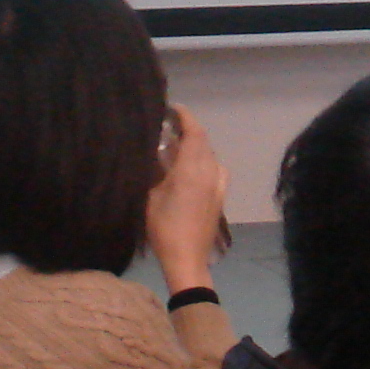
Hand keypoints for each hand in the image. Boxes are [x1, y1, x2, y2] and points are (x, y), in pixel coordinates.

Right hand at [144, 107, 229, 293]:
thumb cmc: (163, 228)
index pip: (194, 133)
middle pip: (204, 142)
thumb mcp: (149, 196)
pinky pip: (216, 169)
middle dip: (189, 130)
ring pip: (210, 155)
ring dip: (197, 146)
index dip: (185, 117)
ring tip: (178, 147)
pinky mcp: (220, 197)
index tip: (173, 109)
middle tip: (169, 128)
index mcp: (192, 169)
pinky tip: (193, 169)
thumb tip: (151, 152)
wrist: (187, 259)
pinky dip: (205, 161)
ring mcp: (218, 185)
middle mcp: (209, 172)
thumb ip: (152, 171)